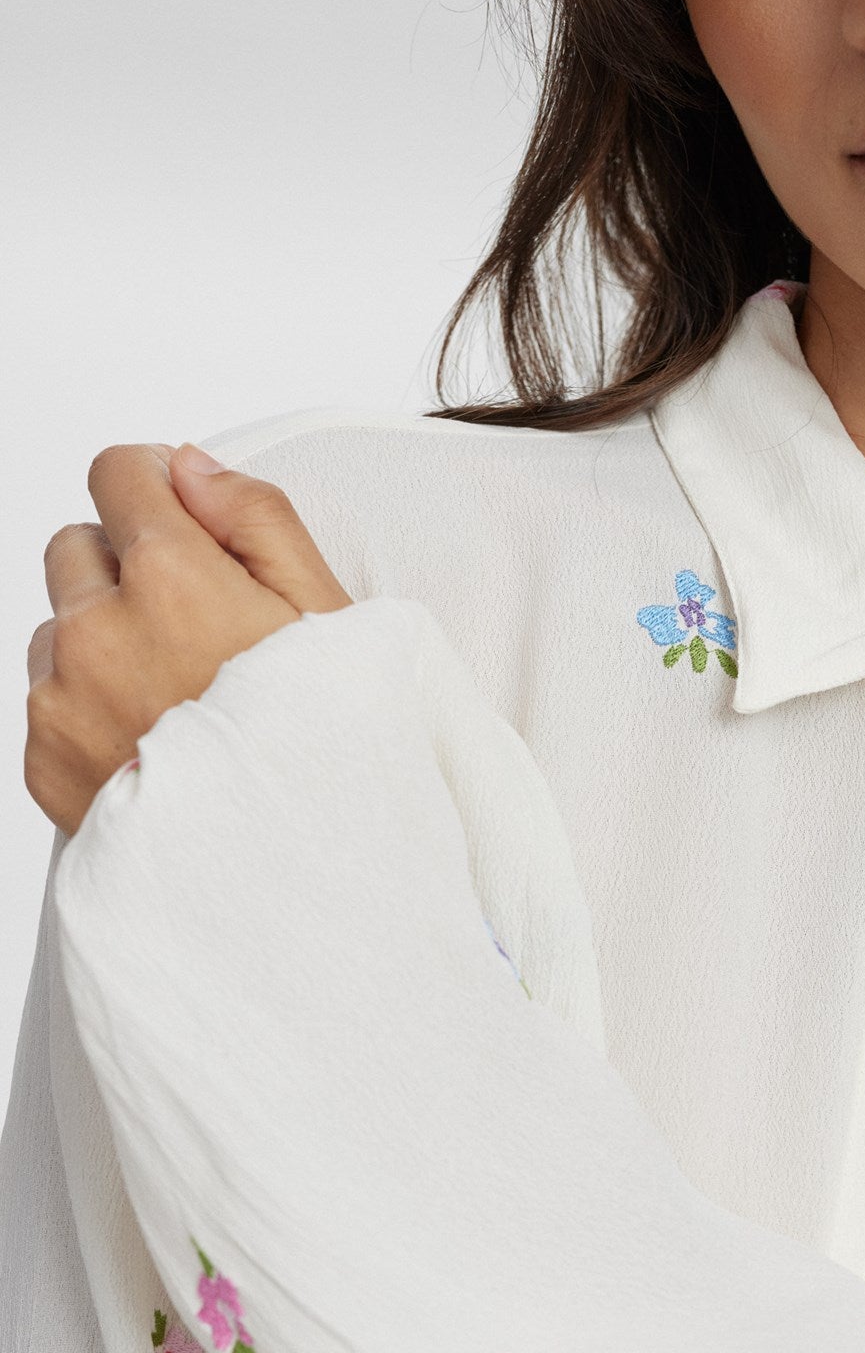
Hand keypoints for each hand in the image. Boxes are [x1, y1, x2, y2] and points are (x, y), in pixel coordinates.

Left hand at [25, 440, 352, 835]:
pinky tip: (155, 749)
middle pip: (75, 548)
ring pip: (56, 630)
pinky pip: (46, 703)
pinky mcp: (44, 761)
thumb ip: (258, 520)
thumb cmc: (329, 757)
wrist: (294, 886)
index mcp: (172, 580)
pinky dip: (88, 714)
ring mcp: (61, 700)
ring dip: (101, 645)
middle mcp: (99, 631)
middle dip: (125, 570)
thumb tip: (190, 467)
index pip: (118, 472)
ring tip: (176, 705)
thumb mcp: (333, 620)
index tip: (190, 529)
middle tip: (197, 634)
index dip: (158, 491)